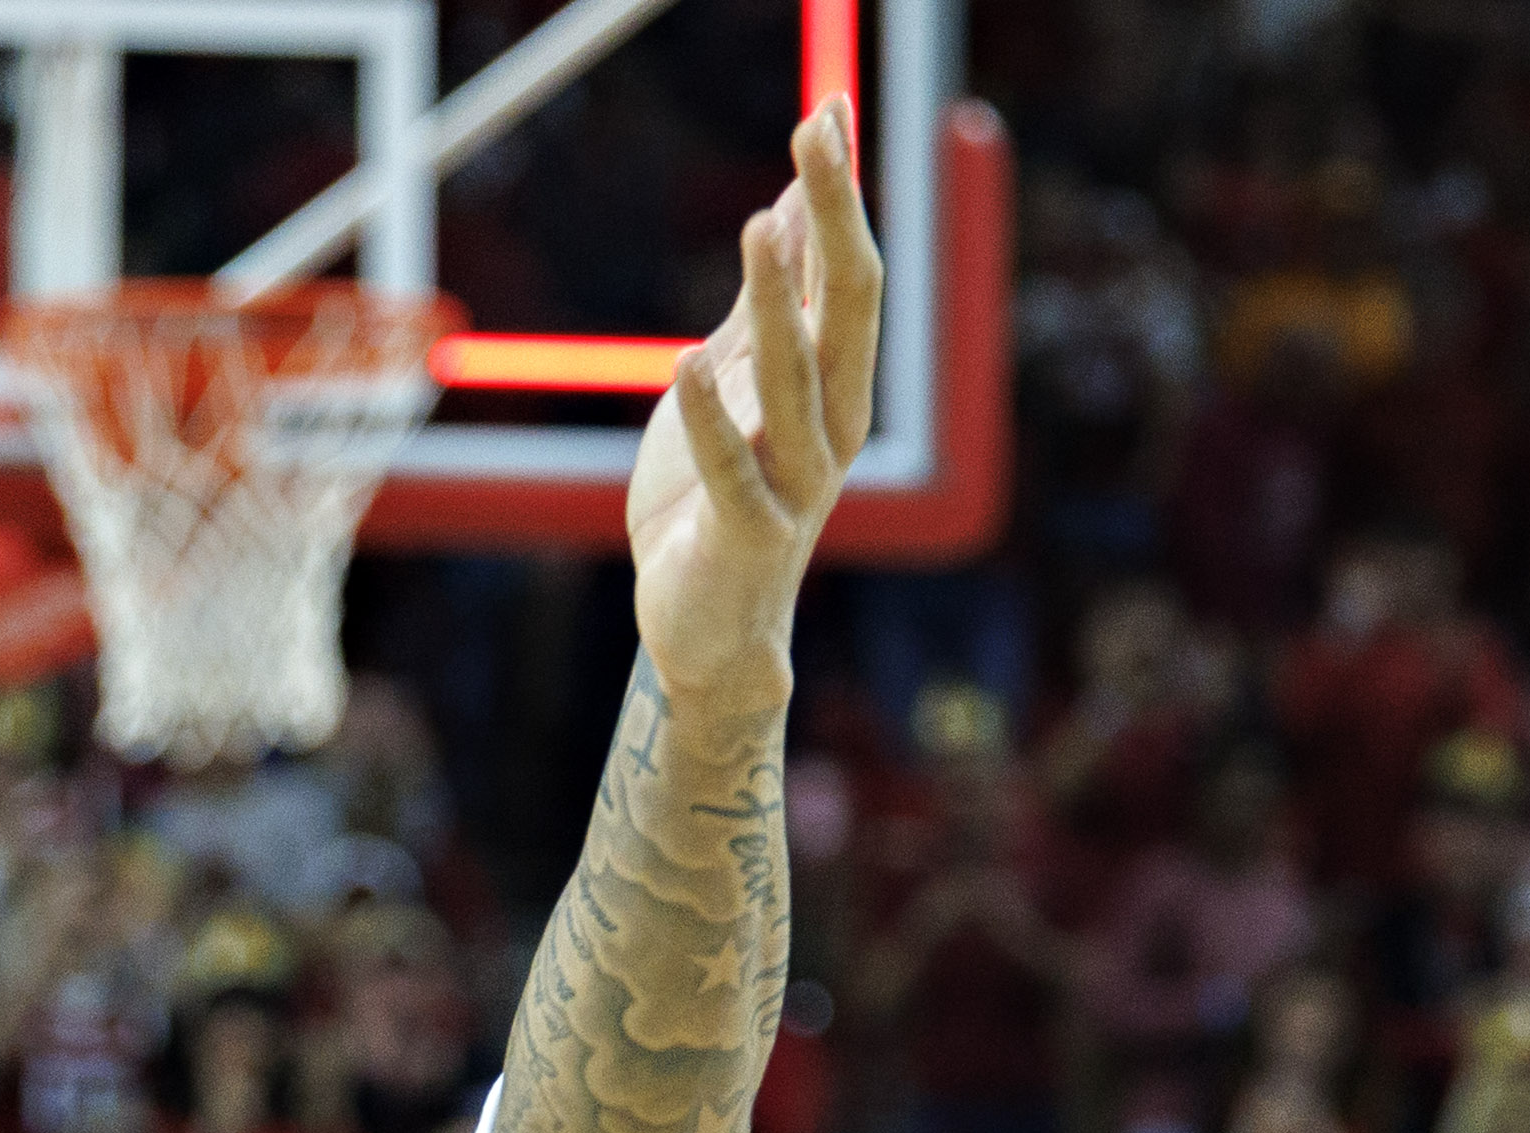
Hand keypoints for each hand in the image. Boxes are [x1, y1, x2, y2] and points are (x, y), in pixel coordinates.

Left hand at [620, 96, 882, 704]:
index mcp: (836, 386)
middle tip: (815, 132)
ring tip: (755, 225)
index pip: (846, 272)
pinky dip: (707, 421)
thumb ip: (766, 308)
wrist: (705, 628)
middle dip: (831, 219)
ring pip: (793, 385)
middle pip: (842, 308)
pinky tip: (683, 364)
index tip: (828, 107)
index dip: (838, 193)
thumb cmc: (716, 499)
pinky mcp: (745, 537)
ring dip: (773, 304)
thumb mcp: (738, 386)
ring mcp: (795, 485)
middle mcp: (831, 428)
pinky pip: (732, 474)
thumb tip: (791, 208)